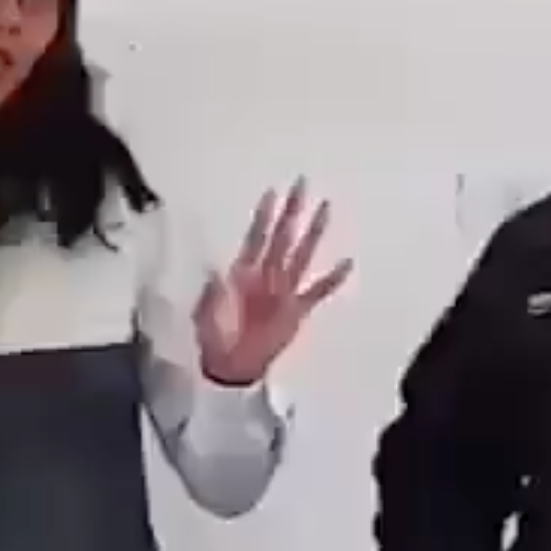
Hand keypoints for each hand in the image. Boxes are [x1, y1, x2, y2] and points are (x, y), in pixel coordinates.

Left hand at [196, 179, 352, 386]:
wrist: (229, 366)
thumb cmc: (214, 337)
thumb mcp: (205, 313)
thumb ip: (212, 291)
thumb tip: (214, 268)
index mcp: (242, 273)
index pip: (256, 237)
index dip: (263, 216)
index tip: (272, 193)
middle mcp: (265, 276)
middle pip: (282, 237)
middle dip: (291, 211)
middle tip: (301, 185)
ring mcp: (282, 291)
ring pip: (301, 255)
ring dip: (312, 233)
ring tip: (324, 210)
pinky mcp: (295, 310)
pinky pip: (317, 291)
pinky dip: (331, 279)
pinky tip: (345, 264)